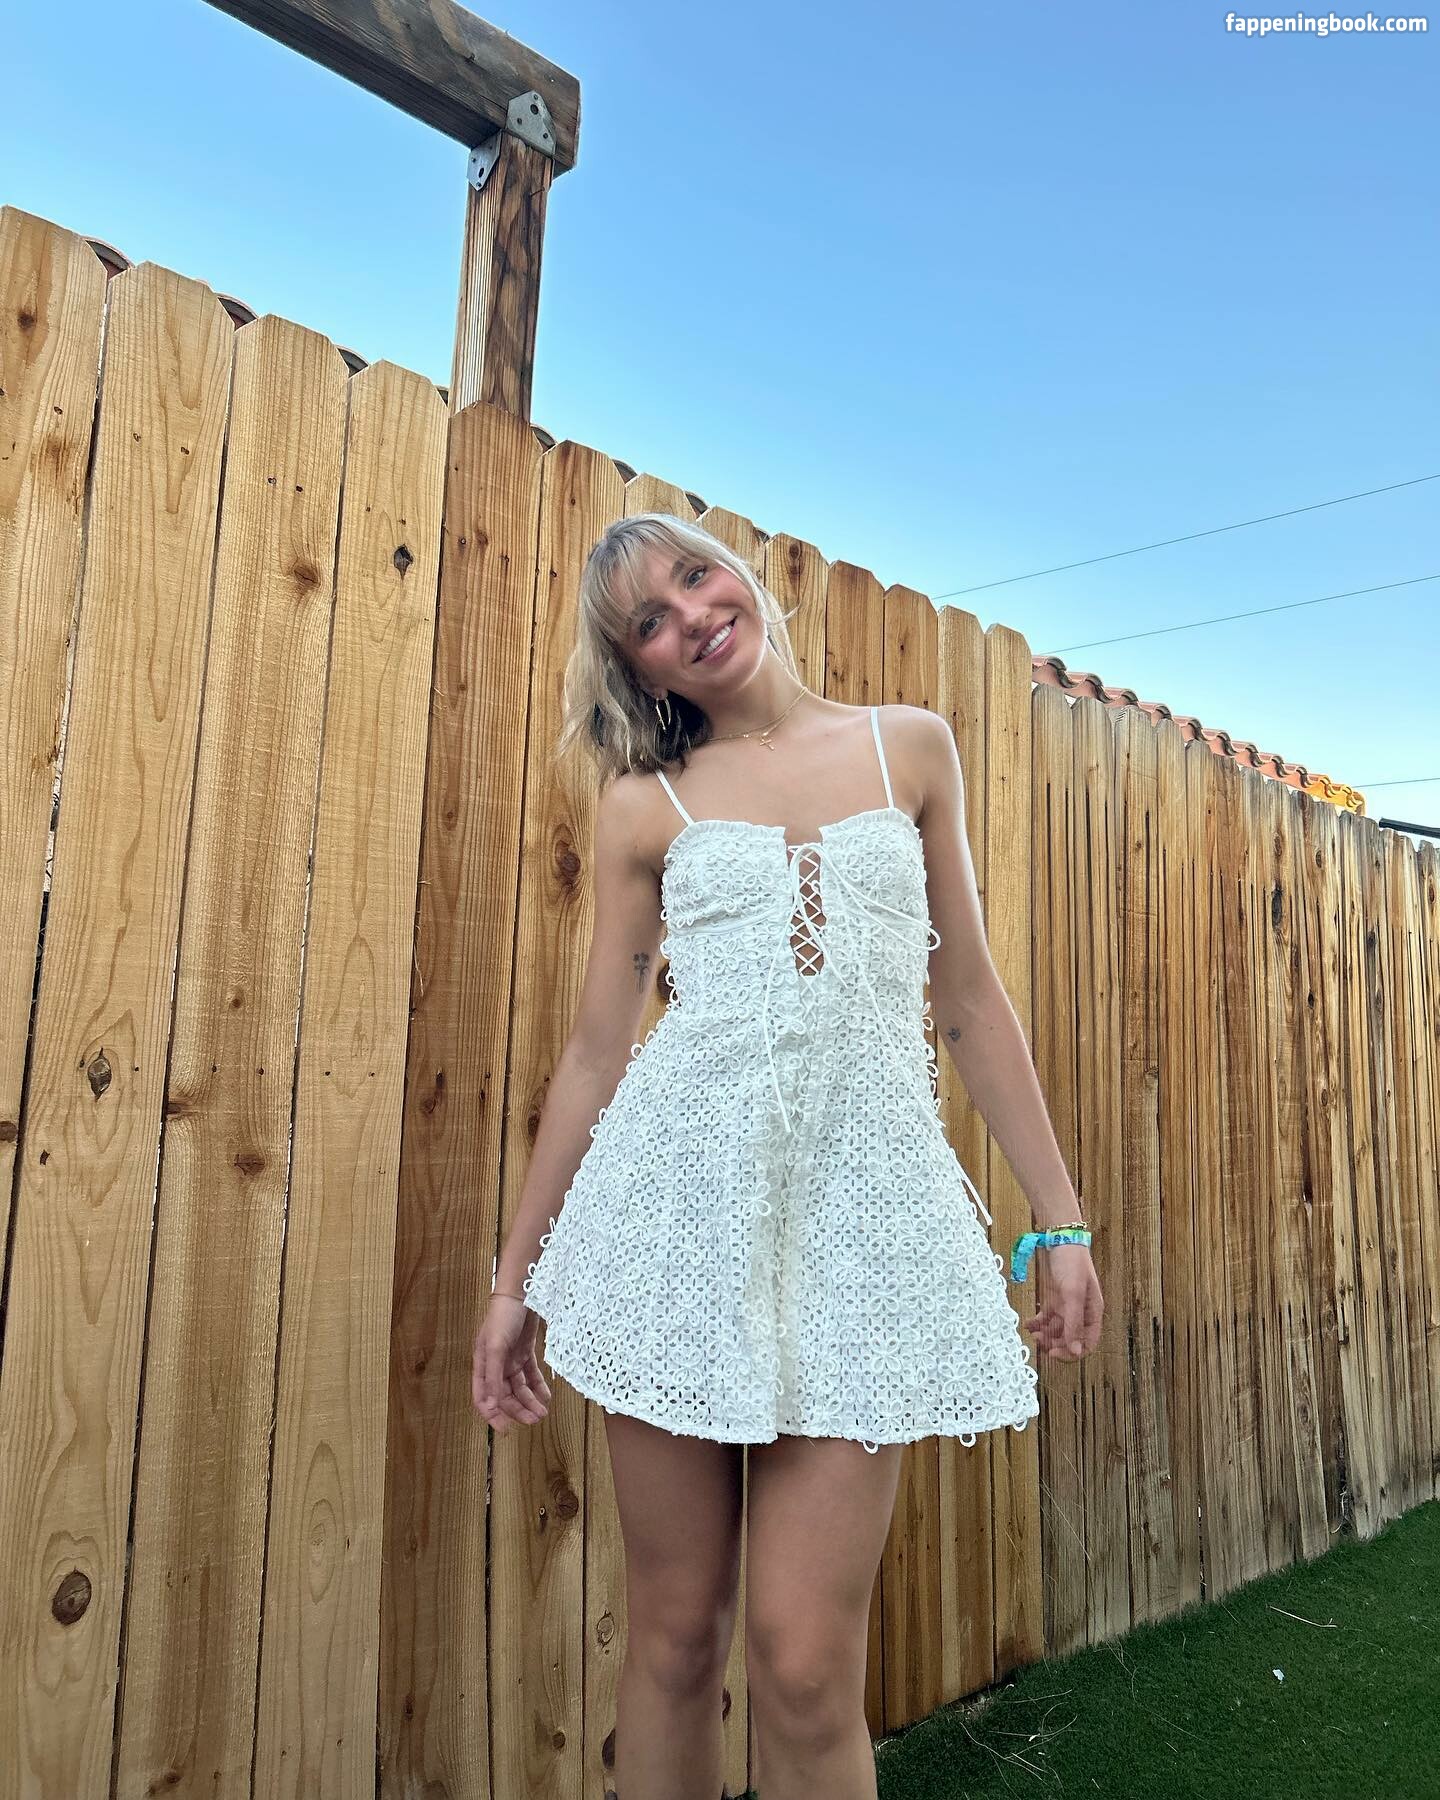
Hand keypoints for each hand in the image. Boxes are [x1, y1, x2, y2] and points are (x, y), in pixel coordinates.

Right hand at [473, 1294, 551, 1433]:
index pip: (484, 1398)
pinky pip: (531, 1374)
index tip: (507, 1430)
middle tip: (535, 1420)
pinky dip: (538, 1386)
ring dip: (530, 1400)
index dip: (493, 1415)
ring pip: (519, 1387)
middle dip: (519, 1409)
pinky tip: (546, 1396)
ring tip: (543, 1412)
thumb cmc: (503, 1317)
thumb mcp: (495, 1348)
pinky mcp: (524, 1351)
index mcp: (483, 1365)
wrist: (521, 1292)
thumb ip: (493, 1377)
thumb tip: (490, 1406)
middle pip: (505, 1395)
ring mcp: (511, 1358)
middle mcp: (495, 1365)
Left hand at [1022, 1243, 1102, 1362]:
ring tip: (1032, 1331)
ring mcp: (1067, 1306)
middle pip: (1070, 1339)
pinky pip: (1047, 1318)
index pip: (1086, 1343)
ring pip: (1057, 1330)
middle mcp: (1081, 1312)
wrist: (1059, 1238)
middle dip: (1055, 1343)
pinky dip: (1038, 1323)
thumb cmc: (1072, 1264)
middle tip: (1038, 1342)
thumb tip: (1076, 1351)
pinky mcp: (1054, 1298)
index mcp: (1092, 1312)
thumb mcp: (1073, 1294)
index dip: (1072, 1352)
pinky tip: (1028, 1324)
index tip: (1053, 1353)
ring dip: (1045, 1334)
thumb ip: (1074, 1323)